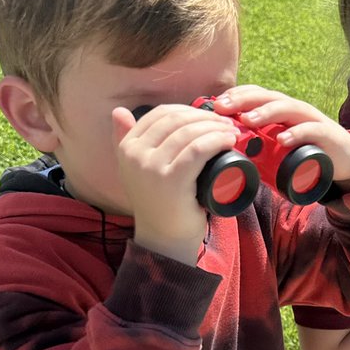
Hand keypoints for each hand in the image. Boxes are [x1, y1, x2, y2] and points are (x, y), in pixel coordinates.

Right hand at [112, 103, 237, 263]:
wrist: (164, 239)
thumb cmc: (159, 203)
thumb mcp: (137, 169)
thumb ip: (125, 140)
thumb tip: (118, 110)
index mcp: (126, 147)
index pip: (161, 114)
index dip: (189, 110)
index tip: (209, 117)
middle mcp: (134, 154)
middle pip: (176, 120)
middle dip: (205, 117)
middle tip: (225, 124)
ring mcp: (151, 167)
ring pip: (189, 133)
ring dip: (215, 127)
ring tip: (231, 133)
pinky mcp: (171, 180)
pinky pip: (197, 150)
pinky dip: (216, 140)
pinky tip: (228, 140)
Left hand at [213, 86, 349, 191]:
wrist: (348, 162)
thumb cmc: (308, 153)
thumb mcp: (281, 146)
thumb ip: (259, 145)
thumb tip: (226, 155)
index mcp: (282, 111)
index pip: (258, 94)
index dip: (237, 95)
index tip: (216, 104)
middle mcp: (296, 110)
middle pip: (268, 97)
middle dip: (244, 100)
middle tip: (223, 108)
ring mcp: (312, 121)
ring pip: (287, 109)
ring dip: (266, 112)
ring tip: (247, 120)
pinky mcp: (327, 136)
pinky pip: (311, 131)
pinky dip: (297, 134)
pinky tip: (282, 140)